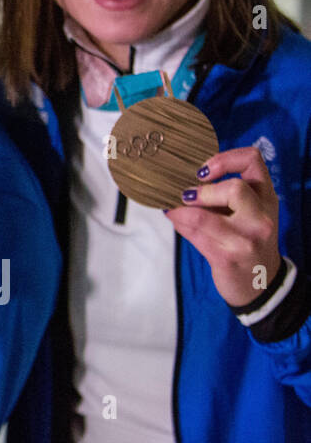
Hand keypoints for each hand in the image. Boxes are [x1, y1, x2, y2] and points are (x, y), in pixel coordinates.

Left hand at [166, 146, 281, 307]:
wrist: (260, 284)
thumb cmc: (247, 241)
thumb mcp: (246, 214)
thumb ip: (222, 194)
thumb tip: (180, 180)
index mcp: (266, 198)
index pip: (253, 160)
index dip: (224, 158)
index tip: (204, 171)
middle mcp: (261, 217)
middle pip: (234, 188)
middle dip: (203, 191)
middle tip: (188, 196)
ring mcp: (246, 239)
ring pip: (202, 216)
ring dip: (180, 210)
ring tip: (175, 209)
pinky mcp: (227, 257)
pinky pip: (193, 234)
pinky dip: (178, 222)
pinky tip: (175, 218)